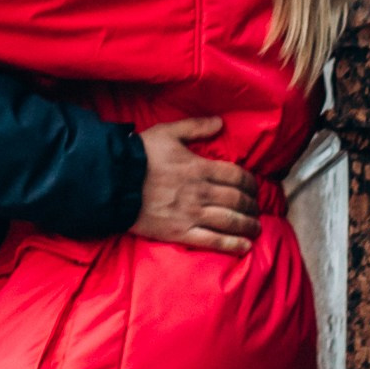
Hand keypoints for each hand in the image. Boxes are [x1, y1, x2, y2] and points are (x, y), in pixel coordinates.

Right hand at [129, 118, 262, 253]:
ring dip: (248, 225)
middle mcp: (200, 192)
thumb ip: (195, 127)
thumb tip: (220, 122)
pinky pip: (213, 241)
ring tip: (255, 228)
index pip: (237, 176)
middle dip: (252, 205)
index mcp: (199, 167)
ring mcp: (191, 214)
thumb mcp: (167, 132)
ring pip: (230, 221)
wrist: (113, 182)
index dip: (251, 183)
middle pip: (238, 200)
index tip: (254, 187)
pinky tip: (245, 246)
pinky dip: (232, 244)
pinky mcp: (180, 232)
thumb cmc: (140, 155)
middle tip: (256, 208)